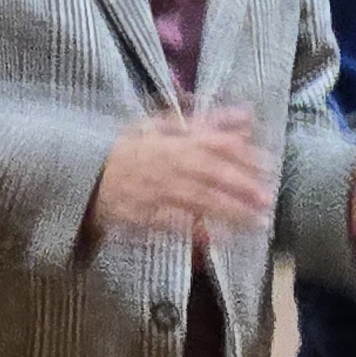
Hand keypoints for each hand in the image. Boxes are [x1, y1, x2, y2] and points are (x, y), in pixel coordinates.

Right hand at [88, 104, 273, 250]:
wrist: (86, 174)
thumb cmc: (131, 149)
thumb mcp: (165, 126)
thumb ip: (209, 122)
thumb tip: (247, 115)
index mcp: (175, 141)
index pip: (215, 144)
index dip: (243, 154)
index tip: (269, 164)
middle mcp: (169, 164)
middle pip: (210, 173)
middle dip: (241, 186)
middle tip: (268, 199)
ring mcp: (156, 191)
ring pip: (197, 201)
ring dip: (229, 212)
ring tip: (256, 223)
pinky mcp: (144, 217)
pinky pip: (173, 226)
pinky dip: (196, 233)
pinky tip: (219, 241)